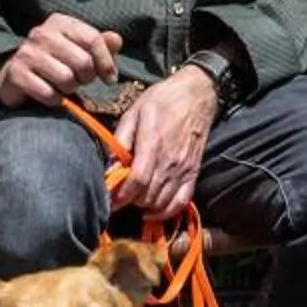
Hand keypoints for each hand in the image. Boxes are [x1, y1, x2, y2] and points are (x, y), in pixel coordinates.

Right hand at [0, 14, 122, 108]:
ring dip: (70, 89)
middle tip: (81, 81)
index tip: (110, 79)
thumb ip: (100, 44)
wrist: (15, 75)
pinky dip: (55, 100)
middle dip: (87, 78)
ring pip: (67, 79)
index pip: (93, 39)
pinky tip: (52, 95)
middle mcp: (41, 33)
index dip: (107, 62)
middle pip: (83, 61)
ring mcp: (27, 53)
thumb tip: (116, 40)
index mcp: (60, 22)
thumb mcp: (79, 49)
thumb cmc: (56, 61)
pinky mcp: (16, 74)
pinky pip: (49, 94)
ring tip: (65, 86)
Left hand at [111, 66, 220, 216]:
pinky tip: (153, 210)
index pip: (137, 180)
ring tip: (133, 200)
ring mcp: (184, 169)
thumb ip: (121, 140)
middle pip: (148, 195)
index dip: (121, 195)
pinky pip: (181, 201)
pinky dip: (166, 211)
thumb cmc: (162, 100)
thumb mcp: (134, 112)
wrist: (197, 95)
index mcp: (153, 144)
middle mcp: (170, 161)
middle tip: (118, 197)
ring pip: (162, 202)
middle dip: (129, 201)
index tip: (109, 199)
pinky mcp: (193, 173)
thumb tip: (109, 165)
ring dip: (144, 207)